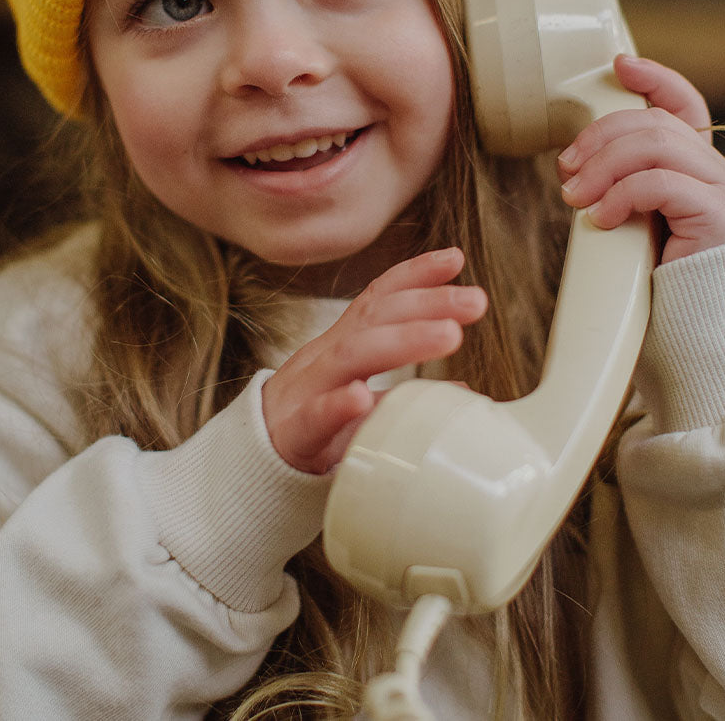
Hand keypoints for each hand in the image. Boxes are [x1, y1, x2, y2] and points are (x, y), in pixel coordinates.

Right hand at [262, 248, 485, 473]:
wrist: (249, 465)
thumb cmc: (309, 426)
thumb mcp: (357, 397)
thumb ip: (403, 389)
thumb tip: (461, 388)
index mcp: (342, 345)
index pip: (377, 298)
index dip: (414, 274)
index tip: (456, 259)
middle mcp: (325, 357)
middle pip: (375, 319)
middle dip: (426, 304)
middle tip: (476, 301)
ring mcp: (307, 391)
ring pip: (352, 356)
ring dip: (403, 341)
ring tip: (449, 336)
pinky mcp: (293, 434)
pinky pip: (313, 417)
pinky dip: (338, 405)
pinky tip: (362, 397)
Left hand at [557, 54, 724, 263]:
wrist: (691, 326)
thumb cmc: (653, 272)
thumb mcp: (631, 214)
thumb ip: (619, 181)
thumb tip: (572, 161)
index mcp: (695, 163)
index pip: (684, 102)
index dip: (654, 78)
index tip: (619, 65)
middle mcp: (714, 169)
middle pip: (652, 123)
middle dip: (598, 138)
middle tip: (565, 169)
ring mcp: (721, 189)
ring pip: (654, 146)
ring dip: (602, 166)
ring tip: (575, 196)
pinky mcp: (718, 215)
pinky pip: (661, 184)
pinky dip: (621, 195)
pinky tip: (601, 218)